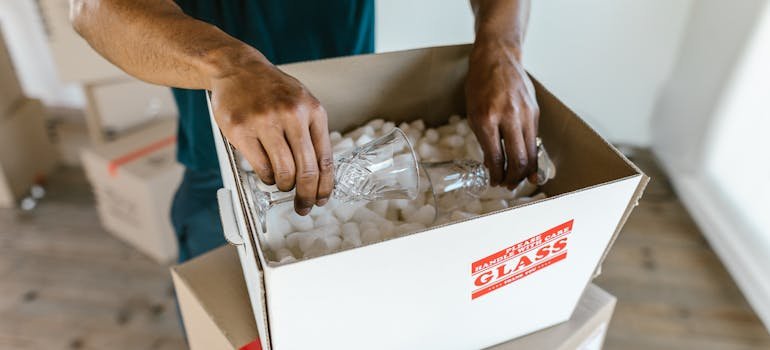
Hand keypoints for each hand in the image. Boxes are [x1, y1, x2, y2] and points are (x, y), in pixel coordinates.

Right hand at [210, 53, 332, 215]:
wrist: (237, 69)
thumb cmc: (272, 90)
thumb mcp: (301, 104)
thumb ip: (312, 133)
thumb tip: (320, 175)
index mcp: (312, 110)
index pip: (325, 158)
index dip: (325, 186)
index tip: (322, 199)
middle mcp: (291, 115)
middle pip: (306, 170)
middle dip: (306, 195)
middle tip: (303, 206)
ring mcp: (265, 121)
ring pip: (283, 172)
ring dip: (285, 186)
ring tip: (282, 183)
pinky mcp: (241, 130)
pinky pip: (261, 168)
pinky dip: (266, 178)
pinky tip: (267, 173)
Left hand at [465, 39, 538, 188]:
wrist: (498, 58)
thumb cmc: (480, 85)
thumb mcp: (473, 113)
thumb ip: (483, 140)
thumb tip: (492, 166)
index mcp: (487, 119)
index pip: (496, 158)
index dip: (497, 175)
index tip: (494, 183)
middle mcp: (509, 117)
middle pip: (519, 159)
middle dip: (513, 178)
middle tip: (507, 186)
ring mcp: (525, 114)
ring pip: (531, 152)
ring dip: (525, 170)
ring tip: (517, 179)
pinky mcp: (535, 112)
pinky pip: (534, 140)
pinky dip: (531, 155)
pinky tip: (526, 163)